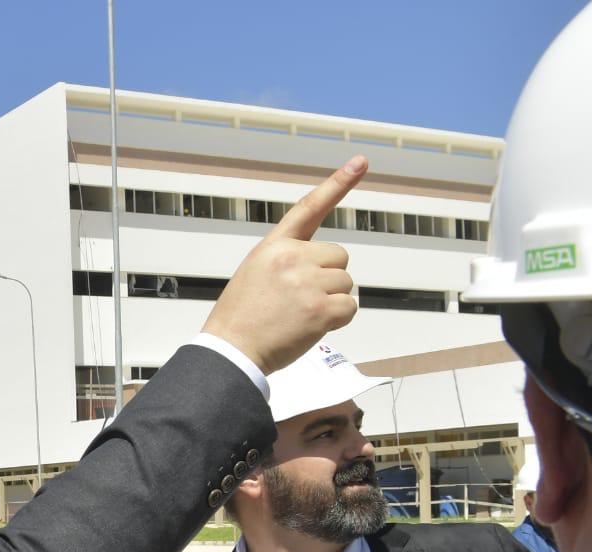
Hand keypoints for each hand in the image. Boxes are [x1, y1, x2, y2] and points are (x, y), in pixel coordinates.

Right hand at [202, 155, 366, 373]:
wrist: (231, 350)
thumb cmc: (241, 317)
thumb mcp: (255, 272)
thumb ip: (287, 260)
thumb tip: (323, 266)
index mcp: (275, 246)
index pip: (309, 207)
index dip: (338, 183)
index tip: (360, 162)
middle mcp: (293, 258)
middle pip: (339, 258)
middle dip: (329, 279)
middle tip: (300, 300)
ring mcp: (308, 283)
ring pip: (346, 284)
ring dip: (332, 302)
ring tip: (300, 315)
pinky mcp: (320, 309)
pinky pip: (349, 308)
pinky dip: (338, 320)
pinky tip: (312, 326)